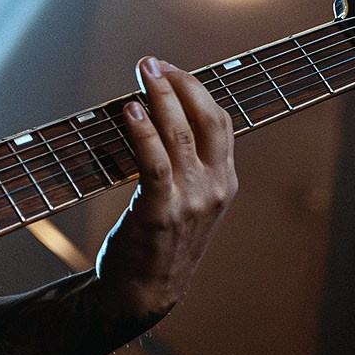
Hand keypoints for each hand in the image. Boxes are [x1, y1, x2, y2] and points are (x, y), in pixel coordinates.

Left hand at [94, 57, 238, 319]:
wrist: (145, 292)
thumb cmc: (159, 242)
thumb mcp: (188, 203)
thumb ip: (187, 168)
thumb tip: (161, 120)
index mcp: (225, 182)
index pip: (221, 122)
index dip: (196, 89)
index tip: (170, 69)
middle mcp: (215, 187)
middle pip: (207, 119)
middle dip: (180, 83)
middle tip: (152, 62)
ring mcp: (191, 200)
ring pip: (181, 135)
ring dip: (159, 98)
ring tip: (141, 73)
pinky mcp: (161, 211)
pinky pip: (154, 162)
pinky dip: (142, 133)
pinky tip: (129, 111)